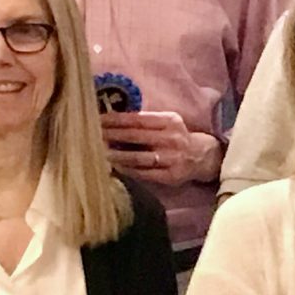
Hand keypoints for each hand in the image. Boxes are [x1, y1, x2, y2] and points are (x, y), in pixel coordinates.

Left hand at [100, 109, 222, 185]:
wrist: (202, 157)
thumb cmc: (176, 137)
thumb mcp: (166, 123)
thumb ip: (145, 120)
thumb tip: (111, 119)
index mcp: (169, 121)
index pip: (137, 118)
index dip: (115, 119)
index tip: (96, 119)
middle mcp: (172, 138)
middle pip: (136, 136)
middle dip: (111, 135)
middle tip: (91, 135)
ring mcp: (172, 158)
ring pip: (139, 157)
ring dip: (117, 155)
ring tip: (99, 153)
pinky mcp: (171, 175)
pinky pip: (145, 173)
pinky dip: (128, 170)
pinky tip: (116, 167)